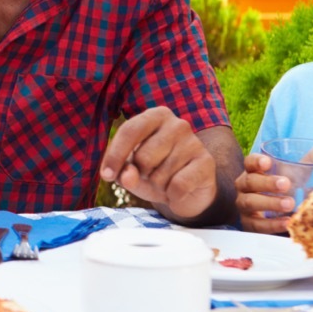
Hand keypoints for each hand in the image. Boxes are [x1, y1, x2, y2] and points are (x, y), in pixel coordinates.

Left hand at [100, 107, 215, 219]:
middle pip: (143, 156)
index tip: (106, 176)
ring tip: (166, 181)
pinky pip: (178, 185)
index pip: (130, 130)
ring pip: (160, 174)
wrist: (188, 192)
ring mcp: (194, 142)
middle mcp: (177, 124)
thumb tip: (127, 176)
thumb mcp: (131, 173)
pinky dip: (173, 194)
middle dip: (142, 174)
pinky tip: (178, 189)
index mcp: (155, 117)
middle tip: (151, 175)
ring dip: (158, 185)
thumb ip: (124, 173)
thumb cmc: (153, 174)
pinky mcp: (206, 162)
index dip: (115, 155)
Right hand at [234, 153, 293, 233]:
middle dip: (267, 183)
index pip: (249, 162)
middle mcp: (245, 187)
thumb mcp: (300, 174)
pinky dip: (271, 224)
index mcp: (255, 171)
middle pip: (249, 182)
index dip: (256, 162)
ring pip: (249, 202)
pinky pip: (256, 224)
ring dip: (269, 203)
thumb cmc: (289, 188)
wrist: (285, 214)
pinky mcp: (249, 224)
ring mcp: (245, 206)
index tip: (268, 162)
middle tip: (286, 184)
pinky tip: (287, 222)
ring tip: (290, 204)